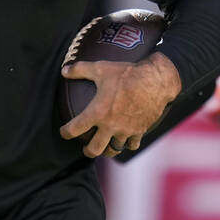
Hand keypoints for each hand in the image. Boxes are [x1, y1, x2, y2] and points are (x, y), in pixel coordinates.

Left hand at [59, 52, 180, 158]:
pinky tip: (127, 140)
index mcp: (98, 113)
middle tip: (86, 148)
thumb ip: (80, 70)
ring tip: (106, 146)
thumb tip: (64, 71)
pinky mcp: (140, 130)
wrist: (155, 81)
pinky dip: (128, 143)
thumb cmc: (126, 74)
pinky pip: (132, 144)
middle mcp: (110, 126)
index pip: (75, 129)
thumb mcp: (101, 68)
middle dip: (88, 151)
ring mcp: (126, 130)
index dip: (66, 132)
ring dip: (108, 149)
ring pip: (114, 148)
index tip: (64, 132)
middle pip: (95, 149)